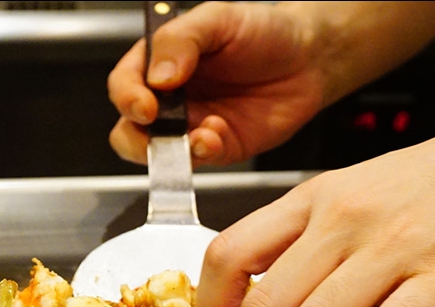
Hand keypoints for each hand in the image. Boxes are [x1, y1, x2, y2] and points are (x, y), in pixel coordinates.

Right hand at [108, 1, 323, 166]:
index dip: (127, 97)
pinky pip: (198, 160)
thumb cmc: (263, 31)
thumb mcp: (218, 19)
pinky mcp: (217, 148)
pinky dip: (204, 151)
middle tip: (158, 126)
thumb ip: (181, 40)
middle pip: (129, 128)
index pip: (125, 84)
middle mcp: (170, 98)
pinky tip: (218, 135)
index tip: (145, 104)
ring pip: (157, 153)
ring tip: (198, 133)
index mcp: (160, 63)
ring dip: (171, 150)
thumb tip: (157, 76)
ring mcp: (191, 126)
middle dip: (136, 136)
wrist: (309, 58)